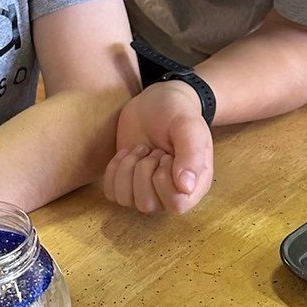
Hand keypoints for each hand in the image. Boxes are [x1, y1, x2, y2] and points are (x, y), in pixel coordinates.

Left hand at [103, 81, 213, 213]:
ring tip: (141, 149)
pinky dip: (114, 169)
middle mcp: (172, 194)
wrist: (156, 102)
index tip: (166, 154)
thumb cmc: (177, 113)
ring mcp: (148, 191)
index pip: (176, 204)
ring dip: (127, 168)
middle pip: (147, 204)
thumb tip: (186, 188)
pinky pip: (111, 192)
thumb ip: (191, 154)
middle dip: (143, 169)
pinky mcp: (127, 184)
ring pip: (126, 200)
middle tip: (153, 149)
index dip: (164, 179)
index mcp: (194, 185)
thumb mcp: (188, 127)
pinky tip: (127, 153)